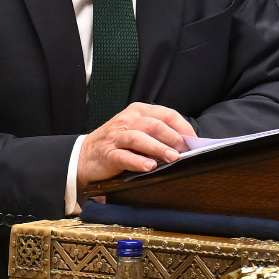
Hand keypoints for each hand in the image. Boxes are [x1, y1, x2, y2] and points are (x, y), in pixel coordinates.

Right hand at [77, 102, 197, 190]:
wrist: (85, 155)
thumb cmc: (117, 142)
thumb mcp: (137, 130)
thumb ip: (158, 133)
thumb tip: (186, 144)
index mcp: (138, 111)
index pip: (167, 114)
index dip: (183, 128)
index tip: (194, 142)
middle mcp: (127, 120)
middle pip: (154, 125)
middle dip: (172, 138)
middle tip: (184, 151)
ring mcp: (116, 137)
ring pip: (139, 138)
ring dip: (158, 148)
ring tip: (172, 158)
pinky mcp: (108, 154)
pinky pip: (124, 156)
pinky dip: (138, 161)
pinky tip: (150, 167)